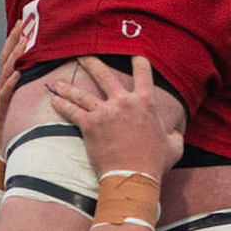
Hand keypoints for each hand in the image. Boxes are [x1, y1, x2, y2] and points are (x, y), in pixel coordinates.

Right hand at [0, 15, 30, 154]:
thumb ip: (29, 80)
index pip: (9, 54)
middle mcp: (1, 86)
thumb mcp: (23, 97)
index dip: (14, 38)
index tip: (22, 21)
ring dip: (14, 57)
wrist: (4, 146)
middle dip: (13, 40)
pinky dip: (11, 82)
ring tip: (23, 43)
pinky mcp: (1, 110)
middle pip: (5, 58)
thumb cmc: (16, 120)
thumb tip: (44, 64)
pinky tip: (17, 73)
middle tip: (23, 25)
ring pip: (5, 73)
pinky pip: (6, 94)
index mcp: (6, 81)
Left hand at [45, 56, 183, 178]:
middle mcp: (124, 101)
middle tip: (82, 54)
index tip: (132, 53)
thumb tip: (177, 131)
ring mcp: (105, 112)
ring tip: (57, 81)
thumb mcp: (174, 145)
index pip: (143, 71)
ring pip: (83, 93)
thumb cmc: (154, 163)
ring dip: (68, 86)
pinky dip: (62, 105)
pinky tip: (53, 100)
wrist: (133, 177)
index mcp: (145, 102)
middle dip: (91, 63)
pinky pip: (72, 111)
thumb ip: (174, 134)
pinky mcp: (90, 126)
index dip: (138, 59)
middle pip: (104, 75)